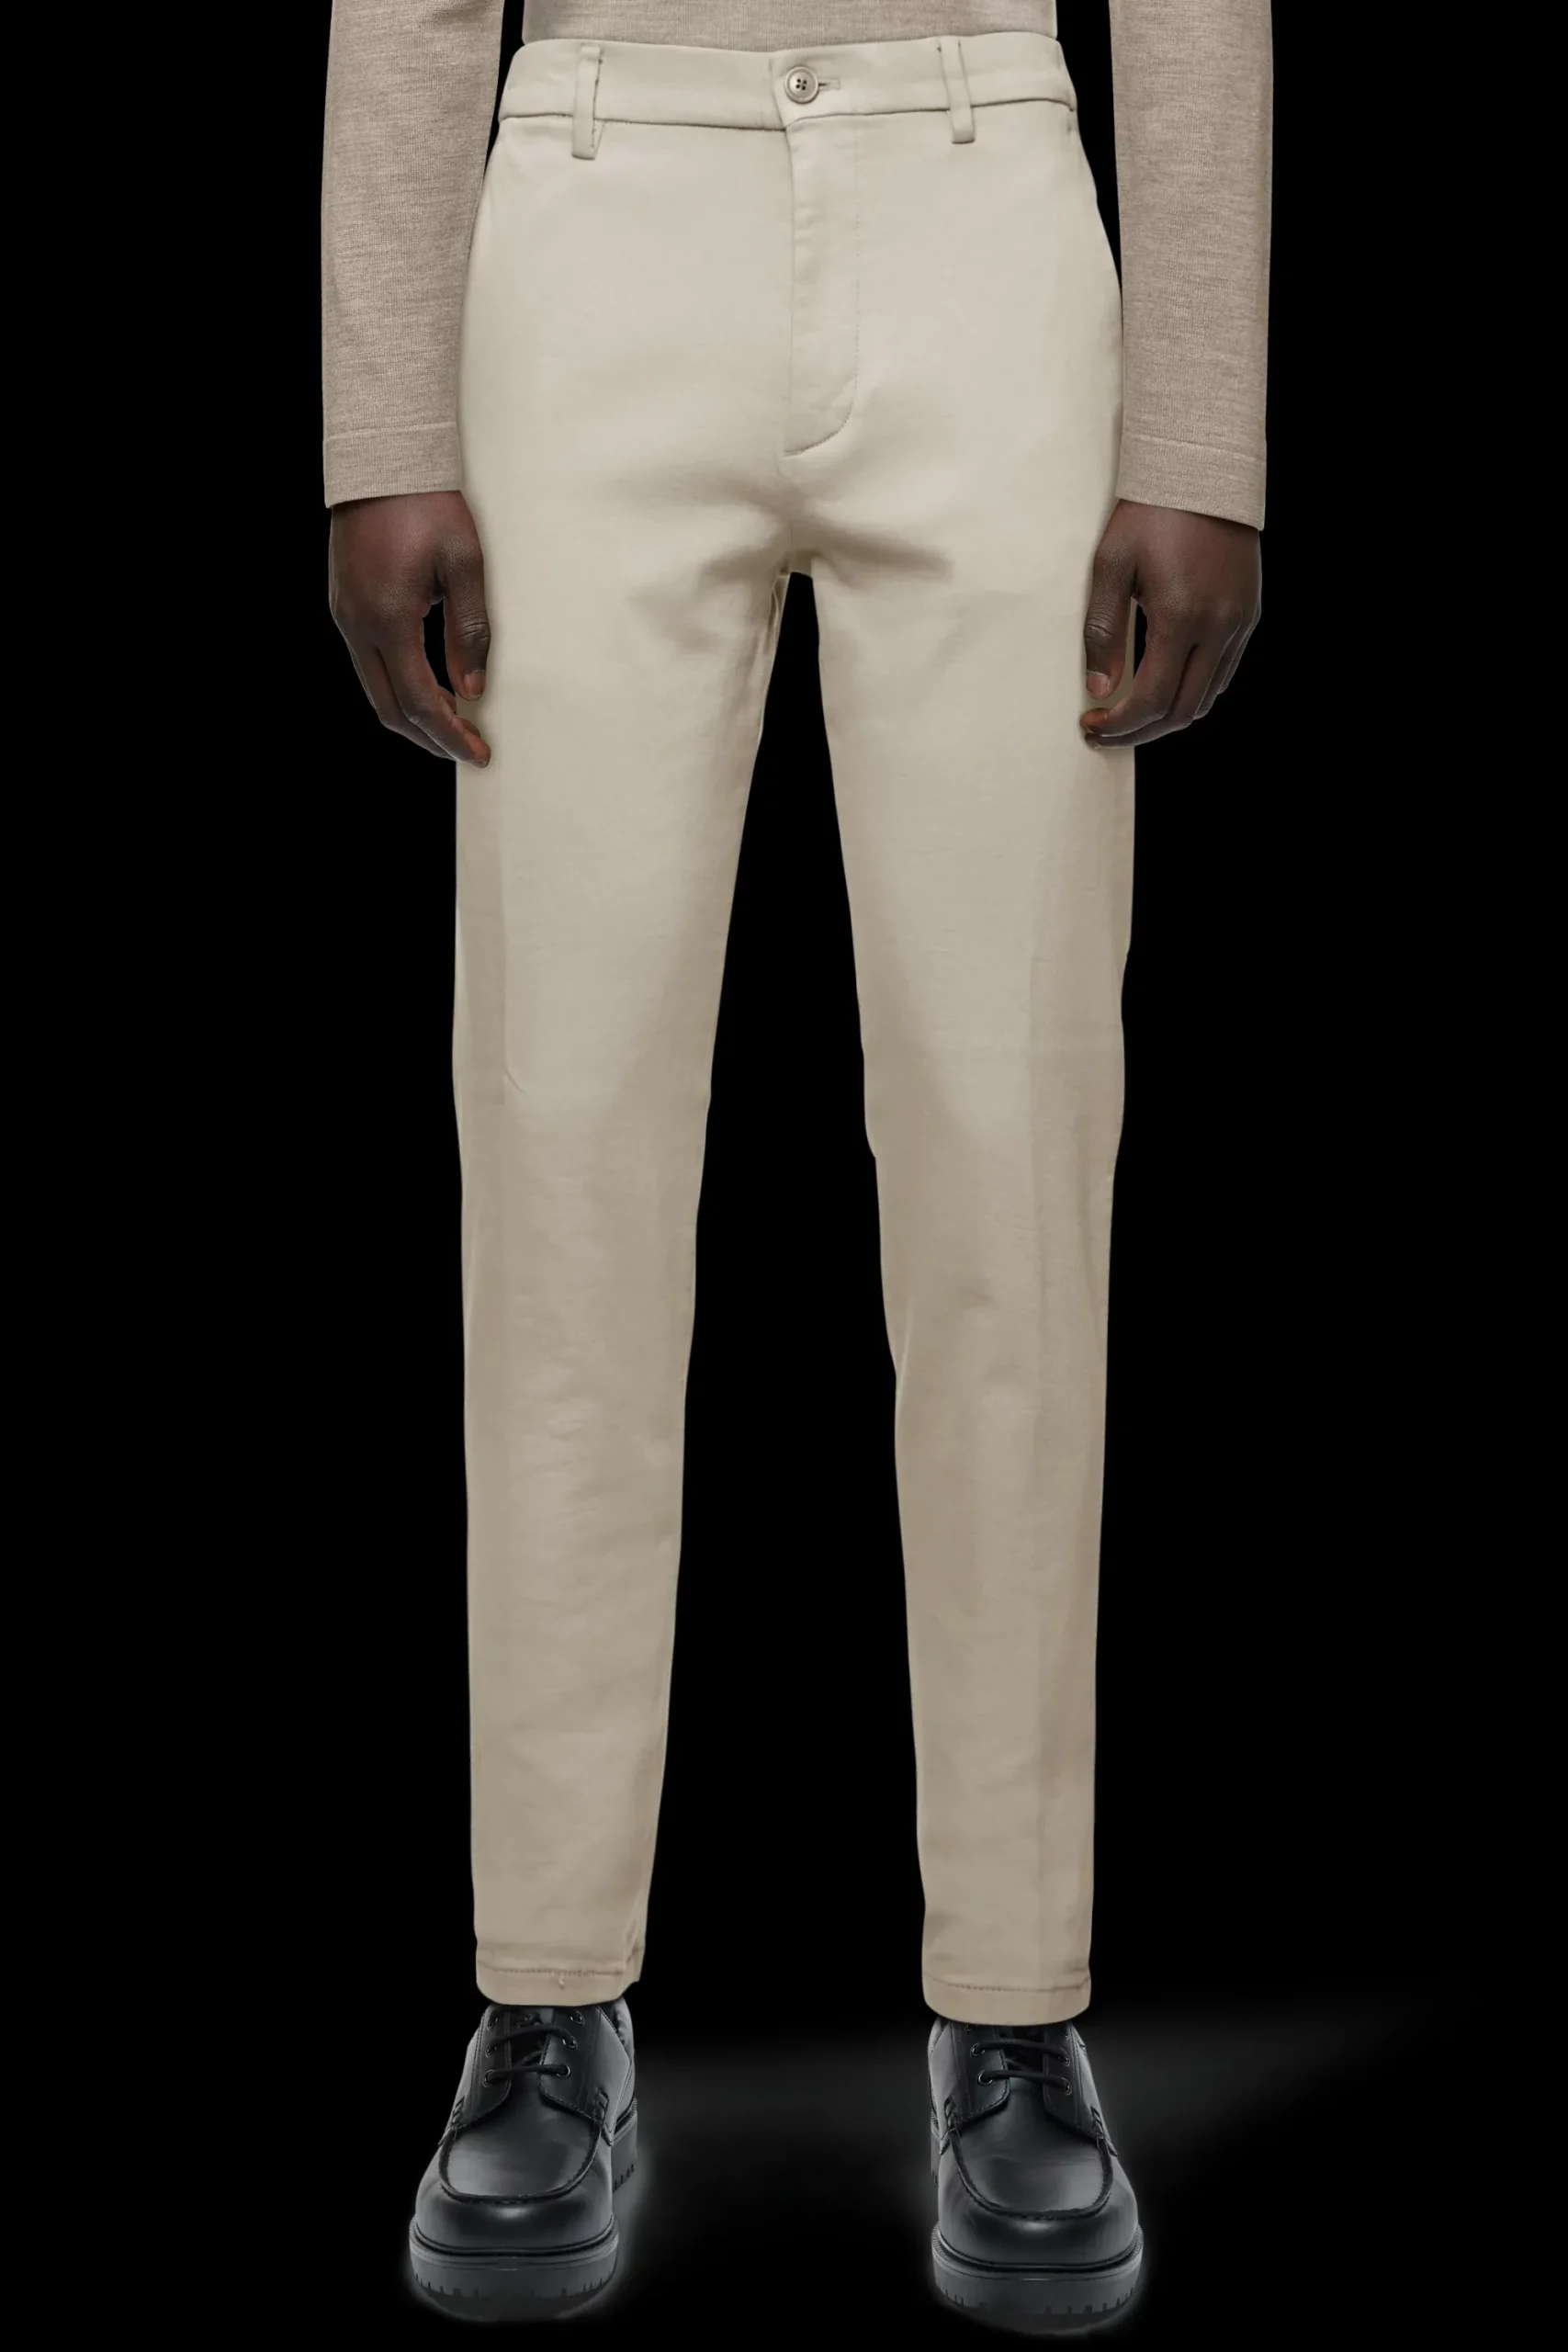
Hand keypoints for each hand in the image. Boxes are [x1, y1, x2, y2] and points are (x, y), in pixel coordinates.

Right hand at [329, 492, 491, 764]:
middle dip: (429, 738)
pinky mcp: (344, 605)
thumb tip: (472, 690)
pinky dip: (397, 688)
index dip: (451, 736)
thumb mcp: (465, 565)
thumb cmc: (428, 505)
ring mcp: (345, 616)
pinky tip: (425, 688)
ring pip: (375, 690)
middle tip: (466, 750)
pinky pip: (368, 664)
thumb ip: (470, 632)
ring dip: (412, 716)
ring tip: (451, 726)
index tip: (479, 755)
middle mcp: (358, 624)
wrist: (380, 460)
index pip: (421, 702)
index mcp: (389, 619)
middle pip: (390, 709)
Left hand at [1080, 502, 1260, 749]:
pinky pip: (1222, 672)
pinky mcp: (1248, 614)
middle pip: (1182, 711)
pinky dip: (1191, 690)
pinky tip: (1163, 684)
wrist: (1204, 470)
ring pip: (1206, 697)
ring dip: (1167, 715)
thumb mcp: (1111, 566)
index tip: (1091, 724)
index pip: (1151, 699)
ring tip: (1130, 714)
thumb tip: (1100, 688)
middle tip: (1104, 731)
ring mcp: (1239, 622)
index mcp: (1182, 616)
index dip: (1119, 724)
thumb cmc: (1150, 513)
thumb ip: (1103, 631)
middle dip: (1140, 732)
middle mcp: (1219, 626)